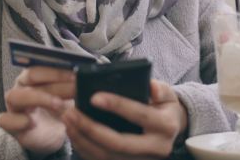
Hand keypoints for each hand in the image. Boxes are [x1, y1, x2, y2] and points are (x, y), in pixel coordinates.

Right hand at [0, 67, 75, 155]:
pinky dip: (17, 121)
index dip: (58, 69)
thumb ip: (75, 84)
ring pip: (15, 95)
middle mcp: (22, 87)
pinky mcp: (12, 125)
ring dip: (39, 98)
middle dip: (55, 82)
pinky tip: (31, 123)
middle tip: (75, 87)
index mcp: (35, 76)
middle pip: (30, 77)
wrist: (55, 136)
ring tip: (59, 105)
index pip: (42, 64)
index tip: (76, 73)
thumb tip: (88, 75)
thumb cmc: (62, 110)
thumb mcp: (71, 97)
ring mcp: (14, 106)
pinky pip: (5, 120)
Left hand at [62, 79, 187, 159]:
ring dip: (82, 139)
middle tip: (71, 111)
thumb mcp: (167, 94)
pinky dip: (84, 148)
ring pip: (107, 156)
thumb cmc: (164, 106)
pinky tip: (73, 132)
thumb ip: (160, 88)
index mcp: (166, 126)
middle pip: (118, 143)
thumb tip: (151, 87)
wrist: (171, 129)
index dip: (117, 106)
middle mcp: (156, 148)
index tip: (94, 97)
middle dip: (91, 128)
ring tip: (67, 118)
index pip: (140, 115)